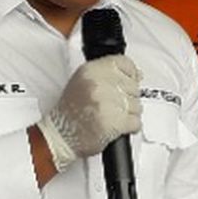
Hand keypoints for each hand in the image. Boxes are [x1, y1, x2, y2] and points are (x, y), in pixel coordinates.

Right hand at [37, 55, 141, 171]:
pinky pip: (136, 122)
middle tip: (111, 106)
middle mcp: (99, 83)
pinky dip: (130, 127)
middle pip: (133, 86)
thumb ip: (108, 74)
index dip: (131, 74)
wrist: (60, 135)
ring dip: (128, 114)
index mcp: (91, 70)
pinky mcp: (116, 122)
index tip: (131, 80)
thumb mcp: (82, 81)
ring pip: (137, 105)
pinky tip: (116, 127)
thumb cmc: (69, 112)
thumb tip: (137, 75)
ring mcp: (109, 102)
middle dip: (127, 98)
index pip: (124, 63)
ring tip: (111, 117)